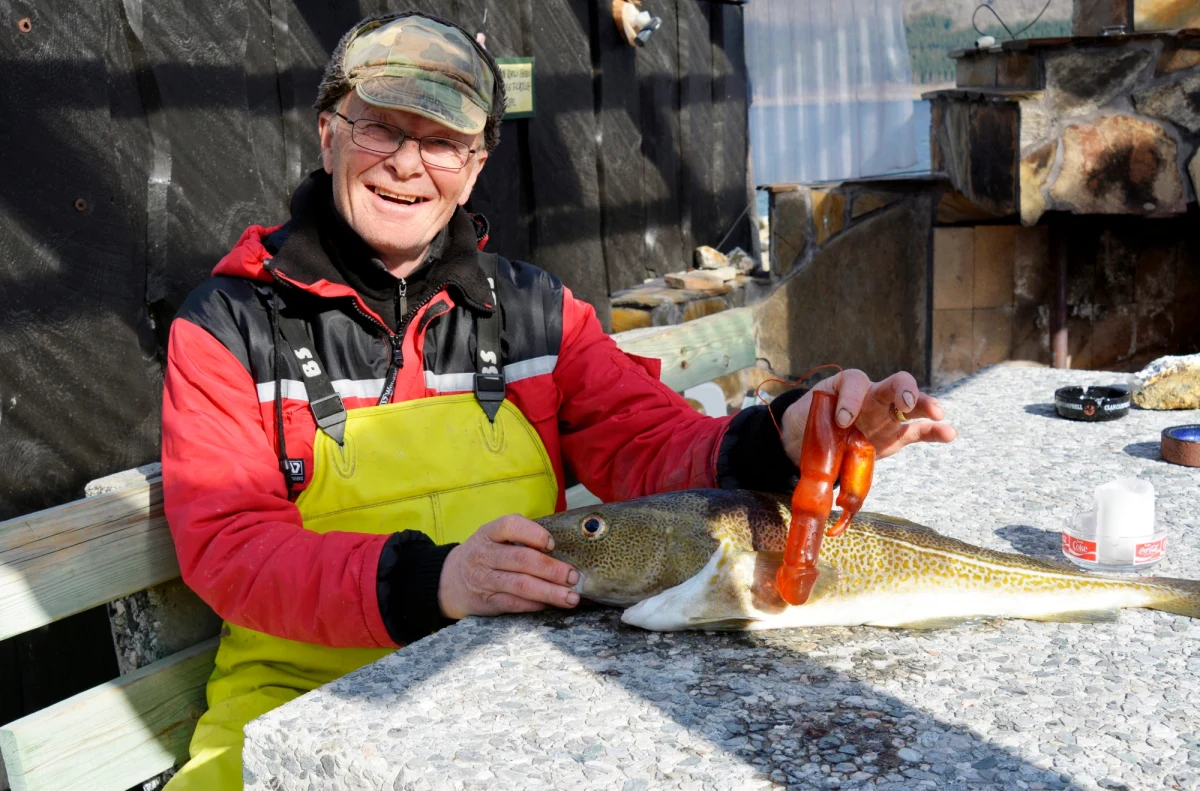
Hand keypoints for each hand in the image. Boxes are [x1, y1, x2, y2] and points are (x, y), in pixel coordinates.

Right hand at [438, 514, 579, 619]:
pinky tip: (551, 605)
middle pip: (521, 560)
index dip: (533, 533)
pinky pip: (515, 604)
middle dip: (552, 569)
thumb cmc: (484, 555)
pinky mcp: (487, 602)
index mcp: (489, 533)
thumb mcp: (493, 538)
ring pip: (521, 585)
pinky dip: (536, 605)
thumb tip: (564, 549)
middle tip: (574, 576)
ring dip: (550, 592)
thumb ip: (521, 539)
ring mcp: (485, 579)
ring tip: (571, 597)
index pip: (510, 526)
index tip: (552, 543)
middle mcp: (485, 555)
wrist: (449, 581)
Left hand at [780, 370, 956, 462]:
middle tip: (906, 402)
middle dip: (904, 389)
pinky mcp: (894, 435)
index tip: (842, 420)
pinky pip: (918, 431)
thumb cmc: (808, 422)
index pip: (855, 382)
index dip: (851, 399)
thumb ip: (815, 424)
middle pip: (894, 383)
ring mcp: (886, 415)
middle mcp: (871, 396)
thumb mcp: (805, 416)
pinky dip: (934, 432)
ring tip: (938, 414)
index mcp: (846, 386)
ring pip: (912, 404)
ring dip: (926, 406)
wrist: (810, 439)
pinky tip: (949, 433)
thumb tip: (806, 450)